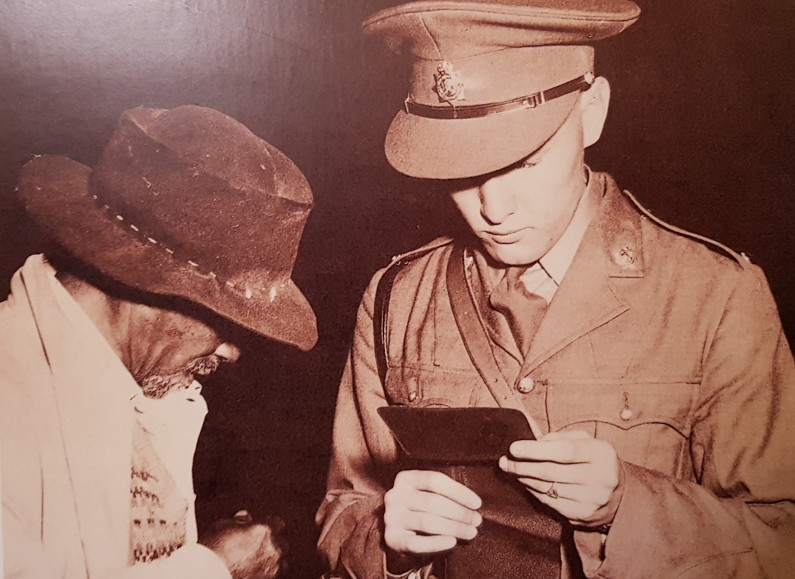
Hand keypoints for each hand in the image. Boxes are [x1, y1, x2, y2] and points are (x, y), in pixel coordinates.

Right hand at [200, 510, 284, 578]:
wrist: (207, 576)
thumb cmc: (211, 552)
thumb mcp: (221, 527)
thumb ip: (238, 521)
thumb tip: (245, 517)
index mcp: (264, 530)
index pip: (278, 523)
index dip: (268, 527)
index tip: (261, 530)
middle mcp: (273, 549)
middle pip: (282, 543)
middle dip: (272, 544)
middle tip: (256, 548)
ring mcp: (273, 569)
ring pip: (281, 562)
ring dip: (272, 561)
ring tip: (255, 564)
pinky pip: (275, 576)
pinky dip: (267, 574)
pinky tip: (254, 573)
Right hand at [383, 470, 481, 572]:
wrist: (400, 536)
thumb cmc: (421, 511)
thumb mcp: (427, 495)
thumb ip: (445, 494)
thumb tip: (474, 505)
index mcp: (405, 479)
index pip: (434, 480)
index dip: (458, 492)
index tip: (477, 503)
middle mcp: (395, 496)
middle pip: (432, 501)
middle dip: (459, 512)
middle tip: (476, 520)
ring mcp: (391, 518)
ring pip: (427, 521)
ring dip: (454, 527)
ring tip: (471, 532)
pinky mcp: (392, 539)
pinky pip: (417, 543)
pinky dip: (437, 543)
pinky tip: (452, 542)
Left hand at [498, 430, 623, 527]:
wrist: (620, 496)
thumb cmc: (596, 462)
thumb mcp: (587, 441)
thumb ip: (561, 437)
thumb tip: (534, 442)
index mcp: (601, 454)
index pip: (564, 452)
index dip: (535, 450)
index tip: (514, 448)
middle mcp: (599, 478)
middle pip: (550, 471)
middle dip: (522, 465)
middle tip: (505, 461)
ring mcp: (590, 500)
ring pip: (547, 488)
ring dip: (524, 478)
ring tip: (511, 469)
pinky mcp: (581, 515)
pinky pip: (549, 502)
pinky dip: (533, 491)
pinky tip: (525, 482)